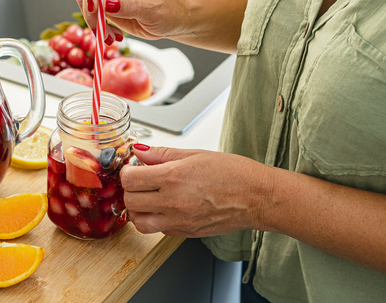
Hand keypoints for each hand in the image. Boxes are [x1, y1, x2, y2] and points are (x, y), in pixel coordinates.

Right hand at [75, 0, 187, 43]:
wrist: (173, 21)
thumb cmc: (170, 11)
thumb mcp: (154, 11)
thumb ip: (130, 6)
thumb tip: (107, 4)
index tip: (95, 6)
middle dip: (90, 6)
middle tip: (98, 27)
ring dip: (92, 19)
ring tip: (107, 35)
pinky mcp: (106, 1)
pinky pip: (91, 10)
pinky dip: (96, 24)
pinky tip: (110, 34)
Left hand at [120, 144, 271, 237]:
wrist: (258, 198)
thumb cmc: (233, 174)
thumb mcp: (195, 154)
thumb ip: (162, 154)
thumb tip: (139, 152)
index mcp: (174, 178)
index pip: (130, 179)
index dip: (127, 172)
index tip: (133, 168)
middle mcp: (173, 202)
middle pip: (130, 201)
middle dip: (130, 190)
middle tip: (140, 181)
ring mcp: (179, 221)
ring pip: (139, 222)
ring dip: (138, 209)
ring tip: (149, 197)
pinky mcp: (185, 233)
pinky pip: (157, 230)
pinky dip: (154, 220)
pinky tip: (165, 207)